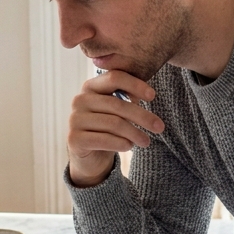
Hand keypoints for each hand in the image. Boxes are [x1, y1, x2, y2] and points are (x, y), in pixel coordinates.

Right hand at [68, 70, 164, 186]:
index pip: (115, 78)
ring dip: (135, 133)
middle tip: (160, 127)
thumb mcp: (119, 110)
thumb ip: (128, 97)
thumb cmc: (107, 128)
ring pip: (113, 123)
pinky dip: (121, 143)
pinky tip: (130, 146)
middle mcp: (79, 100)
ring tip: (146, 141)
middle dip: (142, 116)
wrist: (90, 156)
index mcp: (90, 87)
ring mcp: (74, 119)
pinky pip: (104, 139)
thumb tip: (148, 94)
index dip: (135, 85)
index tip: (153, 96)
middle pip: (117, 104)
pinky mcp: (74, 139)